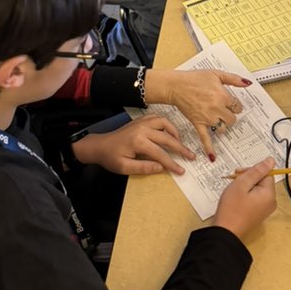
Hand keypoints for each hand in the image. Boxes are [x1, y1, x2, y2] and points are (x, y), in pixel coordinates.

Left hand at [71, 115, 195, 175]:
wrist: (99, 146)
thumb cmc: (111, 158)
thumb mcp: (125, 168)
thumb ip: (144, 168)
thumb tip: (162, 168)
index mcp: (138, 141)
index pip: (160, 154)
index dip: (172, 164)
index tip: (181, 171)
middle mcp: (142, 129)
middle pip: (167, 138)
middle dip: (180, 148)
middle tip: (191, 156)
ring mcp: (141, 123)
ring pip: (164, 123)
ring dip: (175, 132)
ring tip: (181, 143)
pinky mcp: (140, 120)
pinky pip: (157, 118)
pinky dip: (166, 124)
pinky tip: (169, 133)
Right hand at [145, 68, 251, 155]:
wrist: (176, 86)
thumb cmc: (195, 79)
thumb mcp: (216, 74)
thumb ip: (234, 79)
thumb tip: (248, 83)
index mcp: (222, 96)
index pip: (237, 106)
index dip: (234, 105)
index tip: (231, 103)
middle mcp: (216, 108)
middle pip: (232, 119)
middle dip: (229, 115)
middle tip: (224, 111)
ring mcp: (207, 118)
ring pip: (222, 128)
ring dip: (222, 125)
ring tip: (218, 120)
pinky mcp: (198, 123)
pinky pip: (205, 138)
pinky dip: (209, 148)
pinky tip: (212, 157)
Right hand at [212, 156, 276, 239]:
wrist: (225, 231)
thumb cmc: (232, 207)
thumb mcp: (242, 184)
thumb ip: (257, 170)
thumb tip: (271, 160)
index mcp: (269, 194)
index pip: (265, 173)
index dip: (252, 171)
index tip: (237, 173)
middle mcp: (271, 202)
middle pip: (262, 181)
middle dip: (248, 178)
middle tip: (233, 180)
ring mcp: (265, 210)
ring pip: (258, 189)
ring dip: (246, 186)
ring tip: (234, 190)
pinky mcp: (258, 214)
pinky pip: (255, 199)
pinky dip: (246, 195)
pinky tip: (236, 198)